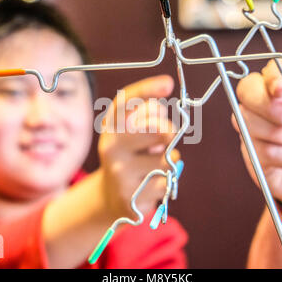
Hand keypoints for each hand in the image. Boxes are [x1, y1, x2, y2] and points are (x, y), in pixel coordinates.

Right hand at [98, 75, 179, 219]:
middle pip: (158, 130)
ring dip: (169, 160)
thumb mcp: (134, 132)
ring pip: (167, 159)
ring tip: (152, 165)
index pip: (127, 102)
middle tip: (163, 139)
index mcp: (111, 126)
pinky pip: (166, 182)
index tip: (167, 84)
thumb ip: (149, 117)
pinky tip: (150, 183)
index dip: (146, 89)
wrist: (111, 197)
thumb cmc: (132, 156)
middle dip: (170, 132)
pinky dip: (166, 182)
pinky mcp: (131, 197)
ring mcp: (119, 173)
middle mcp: (110, 147)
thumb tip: (162, 115)